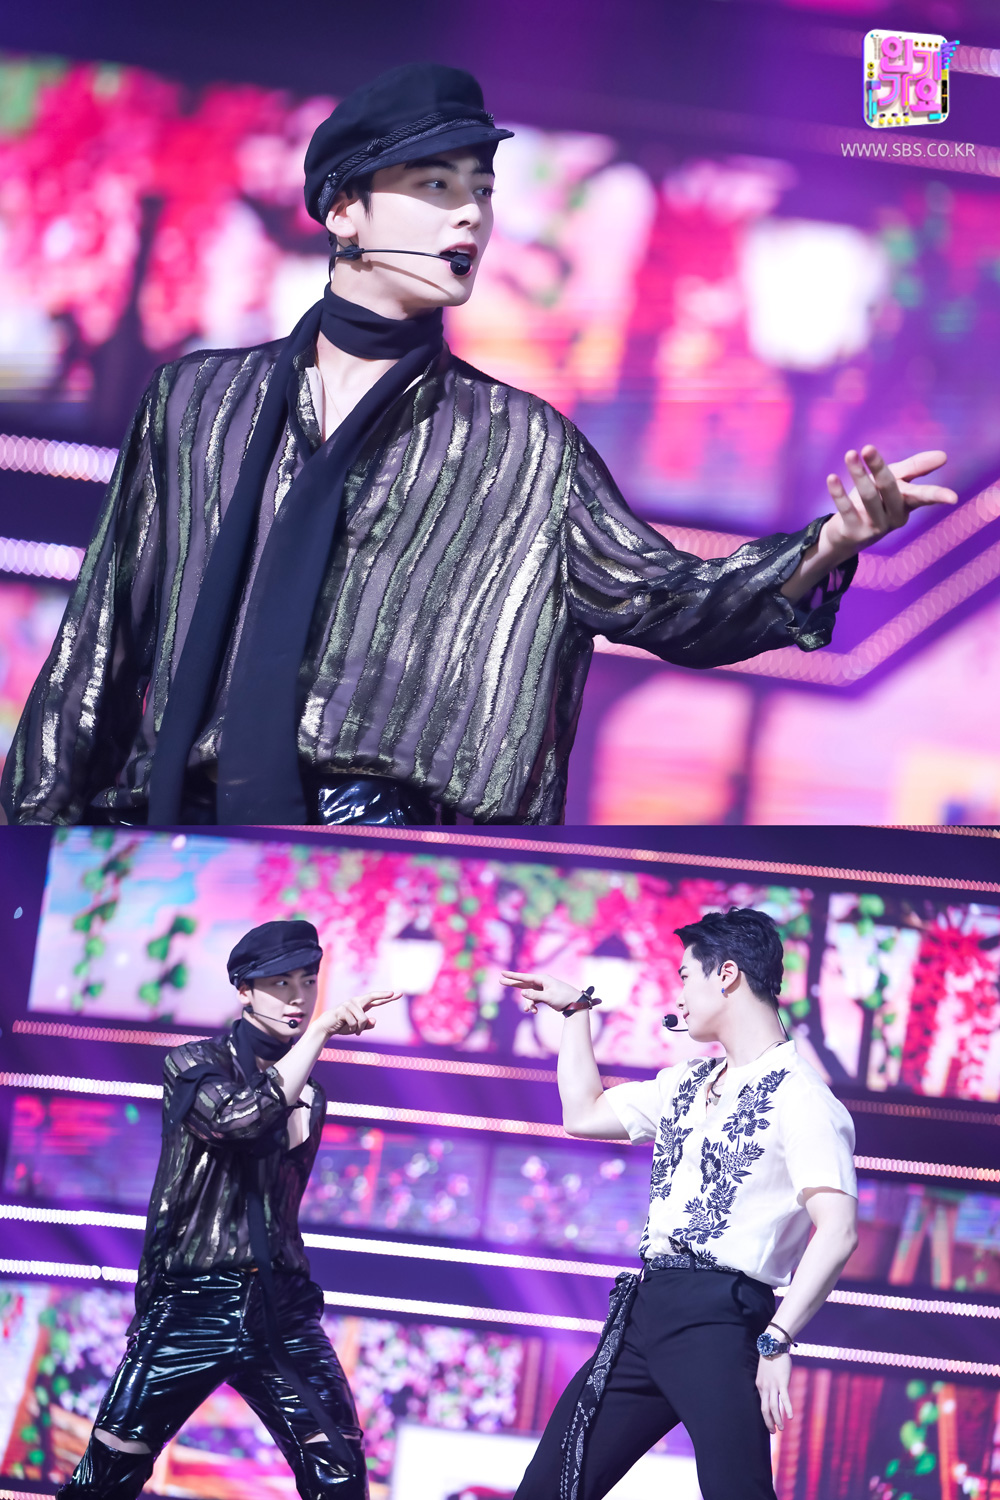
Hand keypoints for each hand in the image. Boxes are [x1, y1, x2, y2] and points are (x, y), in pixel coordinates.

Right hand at [314, 991, 400, 1037]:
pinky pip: (354, 1022)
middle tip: (393, 993)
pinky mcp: (342, 1009)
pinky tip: (345, 1027)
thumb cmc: (343, 1026)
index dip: (386, 997)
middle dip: (383, 995)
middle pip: (372, 997)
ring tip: (354, 1031)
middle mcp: (356, 1001)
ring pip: (363, 1019)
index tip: (397, 993)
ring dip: (359, 1029)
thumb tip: (374, 1020)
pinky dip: (352, 1029)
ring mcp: (348, 1004)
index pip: (376, 1000)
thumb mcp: (357, 1028)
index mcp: (361, 1005)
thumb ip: (367, 1025)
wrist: (325, 1027)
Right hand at [499, 971, 581, 1012]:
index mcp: (542, 979)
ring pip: (529, 995)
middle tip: (500, 981)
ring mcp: (542, 989)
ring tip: (532, 1011)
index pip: (524, 976)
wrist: (575, 1003)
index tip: (503, 973)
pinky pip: (534, 999)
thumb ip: (534, 995)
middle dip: (513, 984)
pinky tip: (533, 1011)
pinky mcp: (544, 995)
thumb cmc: (563, 997)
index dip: (513, 976)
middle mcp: (541, 982)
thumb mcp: (548, 997)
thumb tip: (522, 992)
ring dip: (529, 1003)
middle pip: (524, 982)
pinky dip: (533, 1005)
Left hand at [756, 1351, 792, 1433]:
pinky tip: (789, 1417)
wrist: (773, 1345)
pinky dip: (786, 1408)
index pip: (761, 1405)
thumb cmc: (770, 1359)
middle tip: (773, 1432)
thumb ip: (767, 1383)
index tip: (769, 1424)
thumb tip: (771, 1392)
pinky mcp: (782, 1382)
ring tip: (781, 1429)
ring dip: (777, 1419)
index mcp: (759, 1386)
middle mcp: (765, 1387)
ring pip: (773, 1407)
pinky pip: (784, 1398)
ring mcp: (773, 1385)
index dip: (765, 1417)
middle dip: (768, 1422)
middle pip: (765, 1409)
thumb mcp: (764, 1373)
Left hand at [823, 446, 956, 556]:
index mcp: (907, 504)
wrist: (845, 535)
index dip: (938, 497)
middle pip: (890, 489)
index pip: (924, 497)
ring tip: (849, 454)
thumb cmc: (875, 502)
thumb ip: (916, 468)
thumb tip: (944, 456)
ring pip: (868, 497)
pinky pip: (846, 510)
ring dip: (858, 474)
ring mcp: (874, 527)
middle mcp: (894, 518)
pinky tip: (831, 478)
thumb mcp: (895, 482)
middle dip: (879, 468)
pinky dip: (838, 493)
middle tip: (867, 447)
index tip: (953, 498)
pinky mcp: (853, 533)